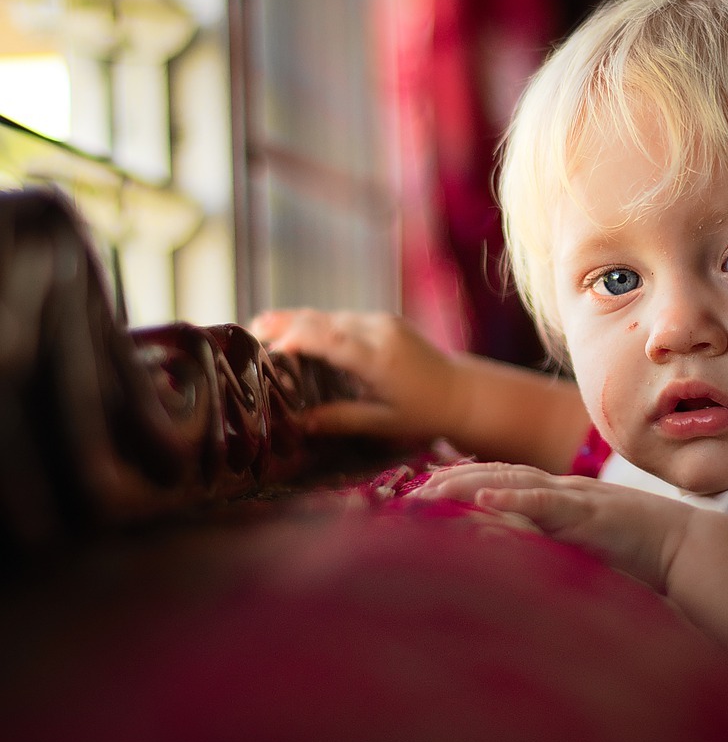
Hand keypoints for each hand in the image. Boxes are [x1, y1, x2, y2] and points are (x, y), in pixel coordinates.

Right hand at [250, 309, 461, 441]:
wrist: (463, 392)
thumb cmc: (425, 413)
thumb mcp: (383, 423)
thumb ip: (341, 420)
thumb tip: (297, 425)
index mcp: (380, 359)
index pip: (331, 339)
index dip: (297, 337)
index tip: (267, 345)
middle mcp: (380, 332)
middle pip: (325, 320)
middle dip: (286, 323)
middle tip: (249, 331)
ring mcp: (383, 322)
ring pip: (332, 315)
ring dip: (300, 320)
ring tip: (263, 329)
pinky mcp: (385, 320)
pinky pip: (345, 318)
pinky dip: (320, 324)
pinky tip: (297, 332)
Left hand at [419, 462, 694, 592]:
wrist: (685, 546)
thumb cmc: (639, 553)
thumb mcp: (585, 550)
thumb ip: (554, 548)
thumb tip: (521, 563)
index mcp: (559, 497)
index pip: (502, 480)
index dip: (463, 480)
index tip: (425, 491)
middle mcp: (561, 490)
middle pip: (497, 473)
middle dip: (452, 478)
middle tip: (411, 490)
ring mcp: (574, 497)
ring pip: (513, 480)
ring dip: (468, 482)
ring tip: (431, 489)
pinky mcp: (589, 512)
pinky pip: (545, 500)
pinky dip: (513, 495)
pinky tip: (483, 494)